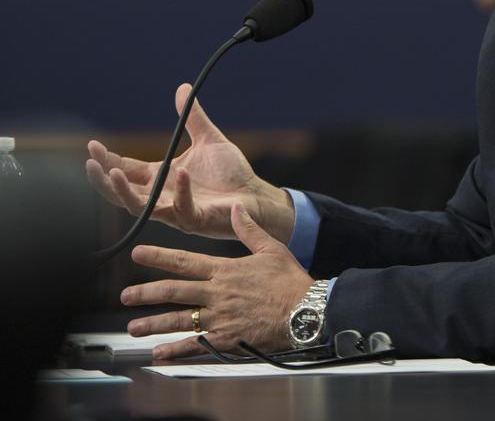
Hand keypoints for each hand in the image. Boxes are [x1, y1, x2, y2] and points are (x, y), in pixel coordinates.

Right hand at [86, 84, 293, 241]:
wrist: (254, 194)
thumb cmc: (230, 173)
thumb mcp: (208, 139)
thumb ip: (192, 117)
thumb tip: (182, 87)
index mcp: (162, 178)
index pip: (127, 169)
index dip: (108, 159)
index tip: (92, 145)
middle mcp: (163, 196)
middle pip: (123, 193)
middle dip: (103, 180)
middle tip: (90, 163)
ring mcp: (176, 211)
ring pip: (141, 208)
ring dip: (124, 192)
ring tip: (113, 172)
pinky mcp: (196, 220)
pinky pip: (182, 209)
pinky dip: (180, 191)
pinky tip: (180, 172)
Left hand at [121, 203, 313, 359]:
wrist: (303, 311)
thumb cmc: (289, 279)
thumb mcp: (270, 248)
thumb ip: (248, 229)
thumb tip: (235, 207)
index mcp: (224, 269)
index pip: (184, 261)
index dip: (159, 256)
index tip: (137, 253)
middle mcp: (216, 294)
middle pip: (174, 292)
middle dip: (146, 293)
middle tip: (125, 295)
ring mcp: (219, 319)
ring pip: (179, 320)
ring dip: (153, 323)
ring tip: (132, 327)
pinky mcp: (225, 340)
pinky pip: (195, 346)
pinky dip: (175, 350)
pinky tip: (159, 353)